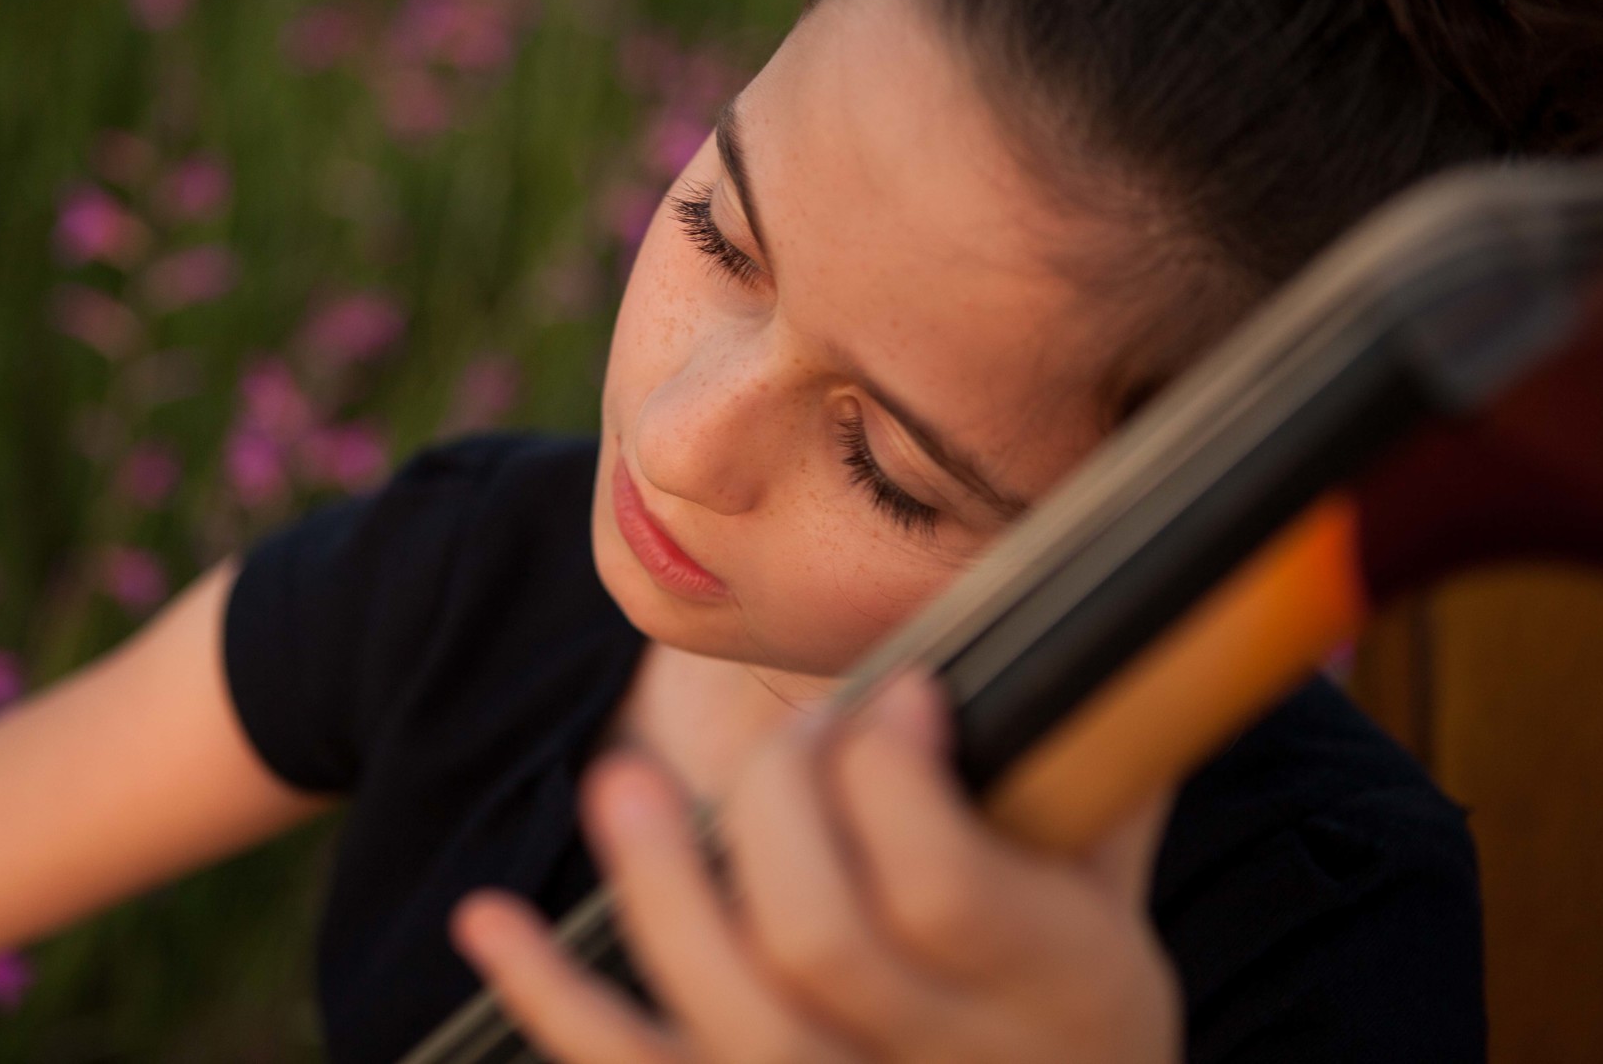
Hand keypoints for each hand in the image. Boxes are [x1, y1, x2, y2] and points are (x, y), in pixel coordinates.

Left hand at [451, 672, 1180, 1063]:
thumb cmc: (1075, 960)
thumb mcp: (1113, 866)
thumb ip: (1097, 749)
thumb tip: (1090, 586)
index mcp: (1070, 984)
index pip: (944, 889)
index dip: (892, 774)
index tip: (894, 689)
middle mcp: (955, 1062)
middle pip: (819, 941)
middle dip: (776, 805)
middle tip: (790, 733)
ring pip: (732, 1022)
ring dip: (659, 887)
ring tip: (617, 779)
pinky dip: (558, 1001)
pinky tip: (490, 922)